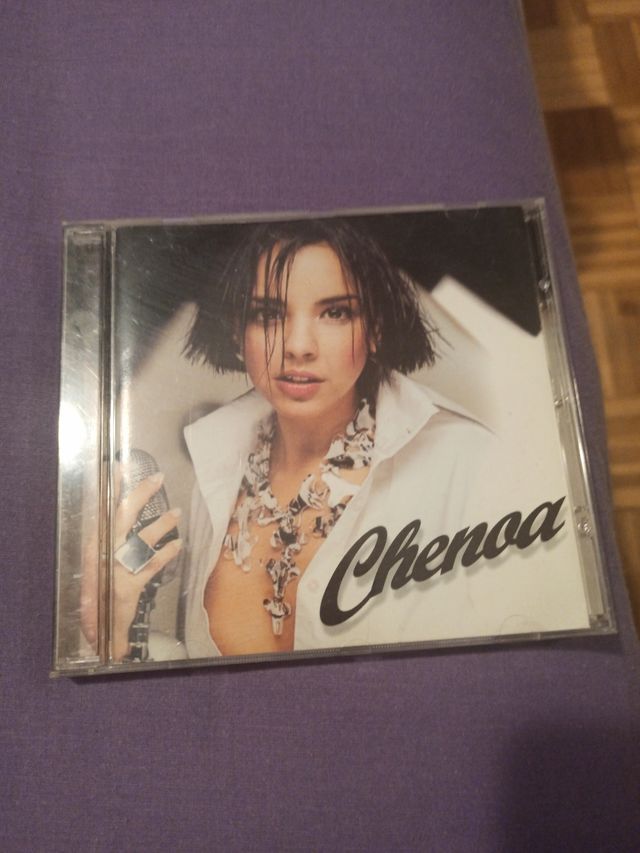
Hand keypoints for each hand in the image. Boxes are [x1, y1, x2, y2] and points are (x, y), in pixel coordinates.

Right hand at [80, 465, 182, 661]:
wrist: (97, 628)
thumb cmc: (101, 589)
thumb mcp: (100, 560)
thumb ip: (112, 538)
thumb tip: (126, 509)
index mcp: (94, 544)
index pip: (104, 510)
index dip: (114, 488)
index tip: (123, 466)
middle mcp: (103, 553)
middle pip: (122, 517)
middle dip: (140, 495)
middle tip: (157, 479)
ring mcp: (115, 570)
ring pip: (140, 539)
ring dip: (161, 524)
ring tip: (177, 513)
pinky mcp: (128, 587)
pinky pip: (151, 565)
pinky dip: (166, 554)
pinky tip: (179, 546)